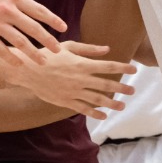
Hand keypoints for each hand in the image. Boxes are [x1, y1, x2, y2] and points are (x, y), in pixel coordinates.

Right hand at [0, 0, 64, 62]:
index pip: (39, 10)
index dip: (53, 20)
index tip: (63, 28)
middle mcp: (6, 11)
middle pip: (33, 29)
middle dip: (48, 41)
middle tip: (58, 50)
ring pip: (19, 42)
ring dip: (33, 54)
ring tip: (42, 62)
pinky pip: (0, 49)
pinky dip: (10, 58)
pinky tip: (18, 64)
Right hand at [13, 42, 134, 119]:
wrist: (28, 70)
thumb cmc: (48, 55)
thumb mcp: (68, 47)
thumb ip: (89, 49)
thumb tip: (107, 49)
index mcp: (82, 64)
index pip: (107, 67)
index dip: (122, 68)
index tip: (133, 69)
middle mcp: (80, 79)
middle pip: (105, 85)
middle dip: (121, 88)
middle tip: (132, 90)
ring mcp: (73, 92)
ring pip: (97, 99)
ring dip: (111, 103)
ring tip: (122, 105)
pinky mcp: (66, 101)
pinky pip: (83, 108)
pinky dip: (95, 113)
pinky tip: (104, 115)